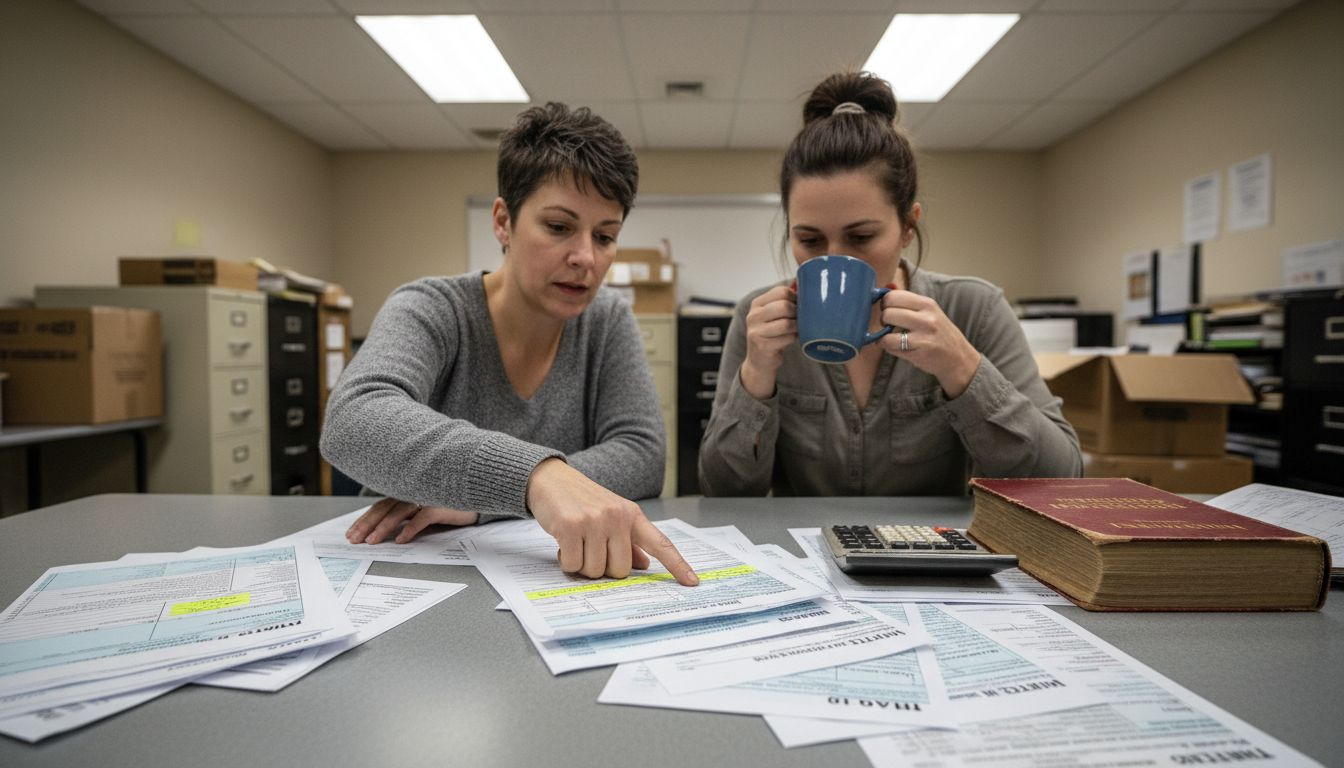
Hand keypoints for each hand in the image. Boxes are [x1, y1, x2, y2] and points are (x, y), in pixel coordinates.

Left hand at [346, 497, 478, 543]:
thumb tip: (383, 534)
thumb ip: (405, 517)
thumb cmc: (447, 506)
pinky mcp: (439, 504)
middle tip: (355, 540)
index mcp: (404, 493)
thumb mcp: (421, 512)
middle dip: (367, 525)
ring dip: (383, 527)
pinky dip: (410, 529)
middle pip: (383, 508)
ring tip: (372, 541)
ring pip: (398, 512)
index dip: (363, 520)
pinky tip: (400, 540)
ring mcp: (425, 496)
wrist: (476, 497)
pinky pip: (421, 518)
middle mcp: (411, 492)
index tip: (351, 533)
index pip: (379, 507)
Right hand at [526, 458, 698, 584]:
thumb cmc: (582, 501)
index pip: (660, 544)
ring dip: (582, 565)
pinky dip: (566, 562)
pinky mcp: (571, 527)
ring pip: (595, 570)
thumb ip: (629, 541)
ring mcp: (594, 521)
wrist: (551, 479)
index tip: (693, 583)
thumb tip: (644, 565)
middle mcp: (617, 517)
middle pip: (620, 570)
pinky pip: (573, 565)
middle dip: (602, 568)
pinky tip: (564, 544)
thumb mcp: (611, 515)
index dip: (678, 565)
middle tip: (590, 550)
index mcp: (632, 515)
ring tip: (576, 543)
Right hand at [739, 284, 796, 399]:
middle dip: (797, 313)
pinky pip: (787, 338)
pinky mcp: (763, 346)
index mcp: (756, 304)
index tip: (797, 306)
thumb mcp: (772, 316)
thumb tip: (807, 291)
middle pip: (784, 306)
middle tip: (799, 320)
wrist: (759, 361)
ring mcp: (756, 332)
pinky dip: (794, 338)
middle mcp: (753, 316)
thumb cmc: (771, 335)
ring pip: (786, 323)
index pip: (781, 291)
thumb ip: (784, 303)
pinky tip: (792, 339)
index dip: (795, 298)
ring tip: (796, 329)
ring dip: (796, 327)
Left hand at [877, 289, 980, 398]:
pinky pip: (890, 346)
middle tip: (889, 324)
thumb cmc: (939, 333)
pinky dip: (887, 346)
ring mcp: (923, 337)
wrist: (958, 357)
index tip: (887, 308)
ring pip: (886, 332)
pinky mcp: (918, 353)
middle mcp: (926, 318)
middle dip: (883, 319)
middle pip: (888, 313)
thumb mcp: (930, 312)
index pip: (894, 296)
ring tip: (891, 336)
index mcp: (928, 304)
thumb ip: (909, 303)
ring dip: (883, 335)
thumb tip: (882, 292)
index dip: (885, 303)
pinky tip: (895, 346)